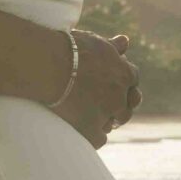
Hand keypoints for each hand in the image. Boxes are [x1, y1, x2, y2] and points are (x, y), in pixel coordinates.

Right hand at [53, 31, 140, 148]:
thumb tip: (125, 41)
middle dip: (120, 104)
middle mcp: (119, 94)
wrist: (48, 65)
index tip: (112, 83)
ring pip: (116, 122)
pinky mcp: (90, 128)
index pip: (132, 79)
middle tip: (107, 104)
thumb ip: (112, 46)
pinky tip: (84, 131)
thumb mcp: (94, 42)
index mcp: (123, 72)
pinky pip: (99, 139)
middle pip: (128, 104)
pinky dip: (94, 136)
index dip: (123, 82)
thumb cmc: (68, 49)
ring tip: (94, 117)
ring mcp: (106, 113)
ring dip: (109, 120)